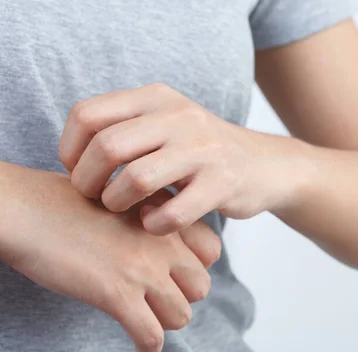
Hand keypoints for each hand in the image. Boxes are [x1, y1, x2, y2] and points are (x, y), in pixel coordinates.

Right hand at [0, 165, 219, 351]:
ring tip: (147, 321)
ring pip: (182, 315)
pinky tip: (142, 347)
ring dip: (165, 322)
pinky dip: (149, 346)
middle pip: (201, 286)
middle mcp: (162, 242)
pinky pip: (152, 335)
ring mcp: (143, 269)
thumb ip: (148, 218)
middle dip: (182, 296)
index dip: (196, 264)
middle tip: (158, 300)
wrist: (27, 209)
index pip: (212, 250)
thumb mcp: (122, 197)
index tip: (176, 273)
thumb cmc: (64, 202)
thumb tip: (161, 246)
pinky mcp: (118, 294)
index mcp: (164, 216)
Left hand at [59, 83, 308, 234]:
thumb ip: (123, 128)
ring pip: (136, 180)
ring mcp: (204, 150)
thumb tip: (72, 158)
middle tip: (94, 196)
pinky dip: (153, 225)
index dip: (70, 150)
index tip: (78, 171)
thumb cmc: (201, 150)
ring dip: (116, 203)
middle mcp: (180, 116)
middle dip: (86, 182)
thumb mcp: (165, 122)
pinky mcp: (222, 183)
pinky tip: (153, 223)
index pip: (88, 115)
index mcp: (157, 97)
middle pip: (107, 147)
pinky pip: (172, 213)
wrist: (264, 164)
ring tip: (123, 209)